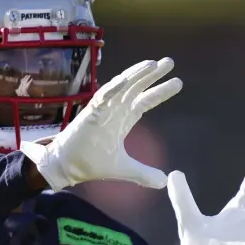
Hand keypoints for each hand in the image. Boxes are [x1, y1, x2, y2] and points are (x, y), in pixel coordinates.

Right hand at [20, 58, 181, 190]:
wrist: (67, 167)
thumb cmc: (90, 163)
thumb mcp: (123, 168)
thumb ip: (143, 173)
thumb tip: (164, 182)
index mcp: (122, 120)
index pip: (144, 102)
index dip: (159, 92)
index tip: (177, 83)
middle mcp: (114, 111)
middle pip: (135, 88)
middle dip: (152, 75)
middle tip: (169, 62)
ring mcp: (102, 110)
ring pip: (121, 86)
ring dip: (135, 75)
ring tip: (152, 63)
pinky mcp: (89, 113)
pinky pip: (103, 96)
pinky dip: (114, 87)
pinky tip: (126, 79)